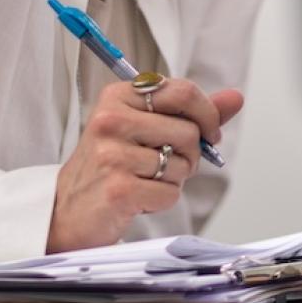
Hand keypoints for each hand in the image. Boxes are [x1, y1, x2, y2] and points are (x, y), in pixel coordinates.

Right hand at [46, 77, 243, 252]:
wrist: (66, 210)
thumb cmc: (111, 166)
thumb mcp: (145, 129)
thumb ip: (191, 113)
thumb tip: (235, 97)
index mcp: (118, 96)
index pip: (183, 92)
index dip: (207, 115)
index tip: (209, 133)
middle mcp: (111, 120)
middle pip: (189, 132)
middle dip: (191, 155)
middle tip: (169, 165)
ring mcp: (112, 155)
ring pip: (182, 165)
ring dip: (174, 180)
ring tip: (145, 180)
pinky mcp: (117, 189)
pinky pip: (170, 193)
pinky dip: (162, 200)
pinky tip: (138, 198)